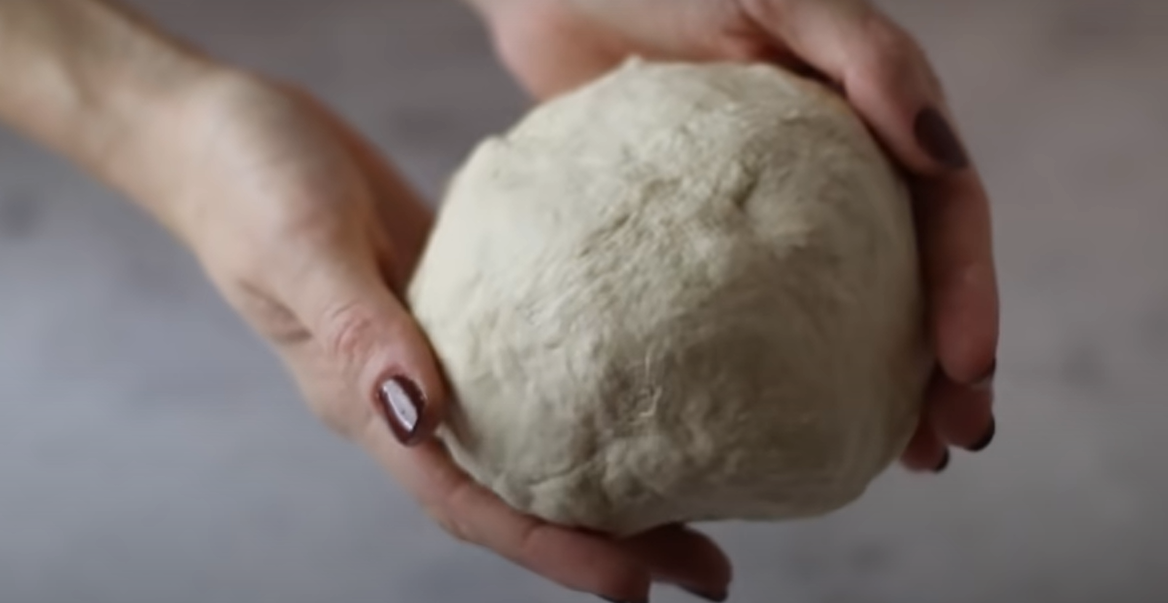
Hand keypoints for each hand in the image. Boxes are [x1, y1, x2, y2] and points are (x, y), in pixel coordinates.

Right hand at [142, 72, 728, 602]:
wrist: (223, 130)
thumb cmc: (247, 183)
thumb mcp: (300, 248)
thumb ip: (358, 330)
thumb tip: (419, 415)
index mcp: (363, 404)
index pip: (468, 503)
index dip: (552, 549)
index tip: (637, 583)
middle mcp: (408, 398)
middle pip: (518, 492)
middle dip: (611, 540)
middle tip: (706, 573)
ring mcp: (434, 353)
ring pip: (533, 438)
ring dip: (611, 477)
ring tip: (700, 500)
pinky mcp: (456, 304)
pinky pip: (532, 364)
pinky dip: (588, 391)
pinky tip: (645, 389)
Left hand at [475, 0, 999, 471]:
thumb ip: (866, 55)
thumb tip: (943, 155)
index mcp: (872, 117)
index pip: (948, 213)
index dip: (969, 292)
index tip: (967, 370)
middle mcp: (836, 172)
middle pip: (913, 278)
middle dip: (945, 368)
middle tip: (948, 447)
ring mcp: (774, 213)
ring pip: (846, 309)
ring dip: (881, 386)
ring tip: (896, 463)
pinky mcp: (705, 241)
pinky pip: (754, 314)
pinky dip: (778, 371)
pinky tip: (775, 427)